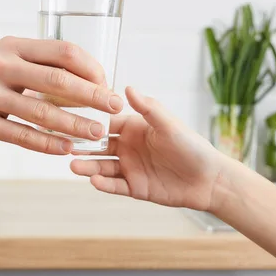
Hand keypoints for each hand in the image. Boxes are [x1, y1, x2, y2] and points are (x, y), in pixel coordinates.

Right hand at [0, 36, 122, 153]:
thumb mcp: (0, 59)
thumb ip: (34, 67)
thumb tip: (81, 82)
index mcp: (12, 46)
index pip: (61, 51)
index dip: (89, 66)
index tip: (107, 82)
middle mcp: (0, 65)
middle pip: (57, 79)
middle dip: (92, 94)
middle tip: (115, 106)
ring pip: (41, 111)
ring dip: (75, 124)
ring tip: (97, 133)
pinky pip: (21, 135)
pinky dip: (47, 143)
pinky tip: (66, 149)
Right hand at [70, 87, 224, 210]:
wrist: (209, 180)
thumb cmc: (192, 147)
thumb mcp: (169, 125)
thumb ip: (148, 108)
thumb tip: (127, 88)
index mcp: (134, 128)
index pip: (106, 123)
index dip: (90, 121)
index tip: (72, 118)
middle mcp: (128, 147)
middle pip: (99, 146)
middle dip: (82, 146)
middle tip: (66, 145)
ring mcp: (130, 168)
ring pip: (102, 167)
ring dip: (87, 166)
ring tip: (73, 165)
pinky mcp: (134, 187)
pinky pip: (114, 185)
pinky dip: (103, 184)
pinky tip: (94, 181)